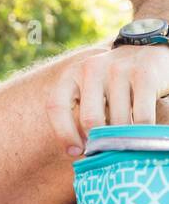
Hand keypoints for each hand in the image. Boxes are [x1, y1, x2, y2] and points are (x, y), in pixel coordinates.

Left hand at [46, 42, 168, 155]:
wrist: (148, 51)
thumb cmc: (113, 81)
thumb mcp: (90, 89)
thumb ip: (81, 111)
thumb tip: (78, 152)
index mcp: (72, 73)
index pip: (56, 106)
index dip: (63, 134)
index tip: (75, 153)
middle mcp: (92, 68)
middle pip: (89, 120)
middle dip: (98, 141)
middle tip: (107, 151)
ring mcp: (118, 69)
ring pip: (117, 121)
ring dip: (123, 138)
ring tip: (126, 141)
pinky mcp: (144, 75)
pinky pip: (142, 117)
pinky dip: (142, 132)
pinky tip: (142, 133)